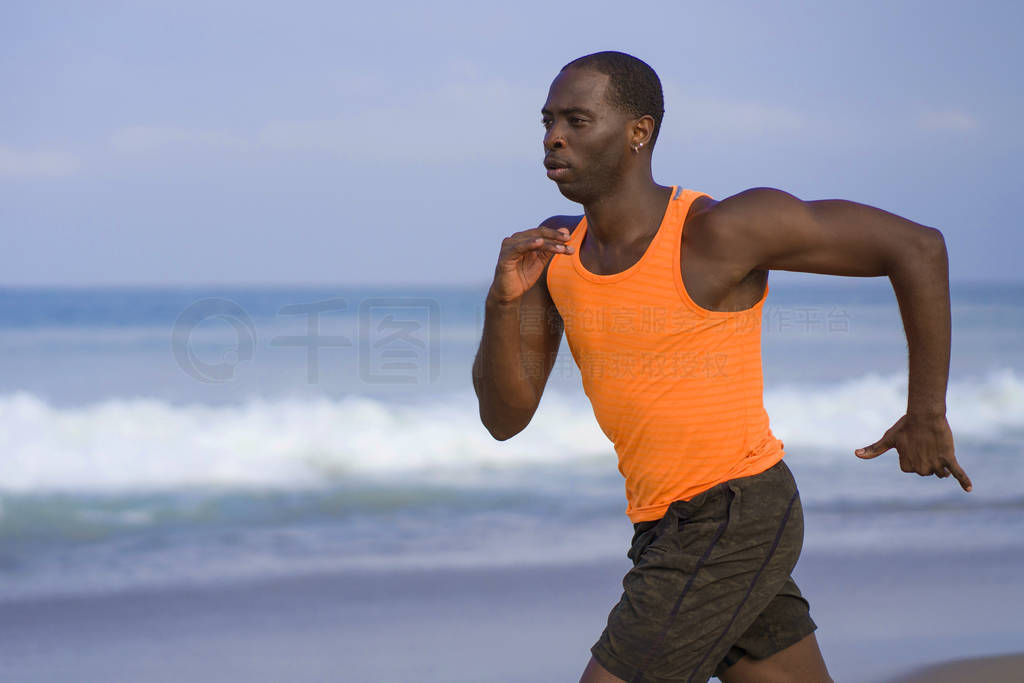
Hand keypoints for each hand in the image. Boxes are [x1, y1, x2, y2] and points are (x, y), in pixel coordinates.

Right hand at [487, 226, 573, 304]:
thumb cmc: (522, 276)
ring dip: (548, 243)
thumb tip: (566, 231)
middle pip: (538, 233)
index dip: (556, 235)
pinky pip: (518, 247)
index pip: (542, 232)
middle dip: (554, 237)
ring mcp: (509, 247)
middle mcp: (515, 240)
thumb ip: (551, 247)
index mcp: (523, 239)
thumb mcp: (540, 260)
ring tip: (561, 248)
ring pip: (531, 240)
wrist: (509, 294)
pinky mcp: (505, 256)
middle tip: (568, 240)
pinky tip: (540, 242)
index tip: (570, 240)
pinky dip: (529, 244)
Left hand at [855, 413, 971, 491]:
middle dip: (926, 460)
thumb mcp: (888, 439)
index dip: (912, 455)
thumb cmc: (904, 426)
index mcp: (906, 466)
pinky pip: (957, 472)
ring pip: (940, 473)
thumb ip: (874, 450)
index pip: (911, 469)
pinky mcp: (949, 458)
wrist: (924, 414)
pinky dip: (963, 481)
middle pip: (926, 472)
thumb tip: (856, 454)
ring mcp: (936, 464)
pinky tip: (969, 489)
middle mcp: (921, 468)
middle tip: (922, 444)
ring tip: (935, 449)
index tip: (910, 443)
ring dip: (940, 466)